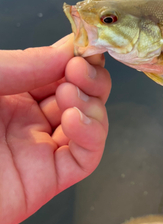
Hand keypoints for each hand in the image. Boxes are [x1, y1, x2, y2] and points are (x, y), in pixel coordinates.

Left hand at [0, 34, 110, 223]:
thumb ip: (20, 65)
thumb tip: (68, 51)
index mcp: (8, 91)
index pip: (57, 68)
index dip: (76, 54)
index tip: (87, 42)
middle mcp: (27, 118)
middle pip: (80, 93)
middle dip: (90, 76)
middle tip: (81, 67)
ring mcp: (39, 149)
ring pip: (89, 122)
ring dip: (92, 102)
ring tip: (71, 92)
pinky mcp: (47, 180)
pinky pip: (85, 157)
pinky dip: (92, 134)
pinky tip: (74, 119)